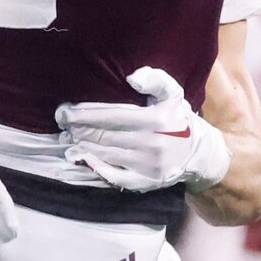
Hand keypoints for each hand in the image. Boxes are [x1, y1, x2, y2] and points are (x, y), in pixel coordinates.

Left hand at [56, 67, 230, 191]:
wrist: (199, 154)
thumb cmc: (179, 120)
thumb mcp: (174, 93)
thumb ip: (155, 80)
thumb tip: (131, 78)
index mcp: (155, 120)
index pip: (110, 116)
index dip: (84, 113)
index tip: (65, 110)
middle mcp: (150, 144)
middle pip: (103, 135)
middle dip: (78, 128)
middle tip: (61, 123)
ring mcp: (146, 166)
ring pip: (105, 153)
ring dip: (82, 145)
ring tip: (66, 138)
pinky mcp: (144, 182)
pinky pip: (113, 176)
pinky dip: (95, 167)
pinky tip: (81, 158)